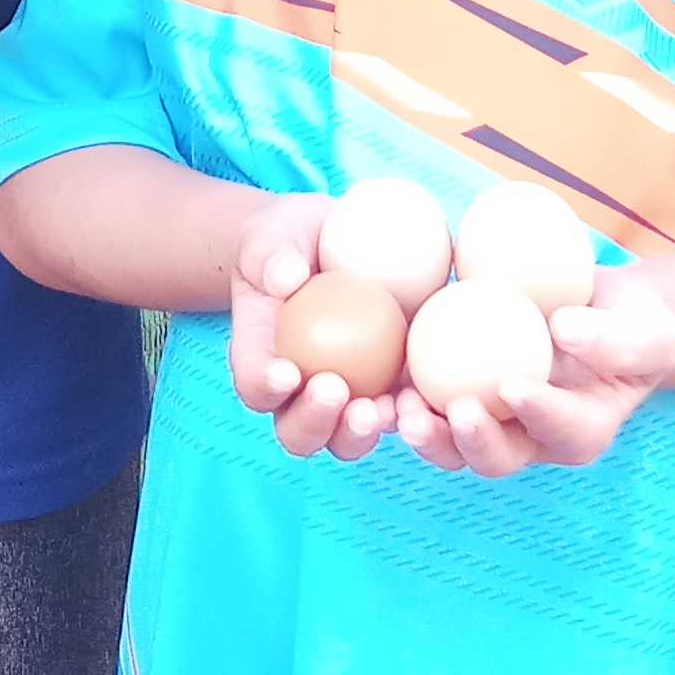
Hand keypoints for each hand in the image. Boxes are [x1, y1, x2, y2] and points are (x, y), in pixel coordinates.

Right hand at [224, 194, 388, 463]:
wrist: (328, 244)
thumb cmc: (289, 240)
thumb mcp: (271, 236)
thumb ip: (269, 254)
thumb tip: (286, 278)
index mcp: (260, 356)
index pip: (253, 383)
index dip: (263, 387)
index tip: (286, 373)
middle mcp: (297, 393)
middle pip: (296, 433)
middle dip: (314, 423)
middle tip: (335, 389)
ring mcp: (344, 397)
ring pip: (346, 439)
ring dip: (360, 433)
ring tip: (382, 409)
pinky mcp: (386, 389)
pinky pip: (397, 414)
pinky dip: (408, 414)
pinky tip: (421, 395)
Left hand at [397, 270, 674, 477]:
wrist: (601, 313)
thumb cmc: (636, 326)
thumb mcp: (648, 331)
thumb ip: (614, 338)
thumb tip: (562, 329)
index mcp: (580, 431)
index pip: (560, 429)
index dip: (537, 413)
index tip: (514, 385)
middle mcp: (531, 439)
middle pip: (497, 457)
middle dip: (471, 443)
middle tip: (456, 410)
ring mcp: (492, 423)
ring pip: (453, 445)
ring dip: (426, 434)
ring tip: (401, 408)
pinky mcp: (456, 396)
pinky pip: (425, 405)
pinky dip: (399, 400)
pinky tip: (380, 380)